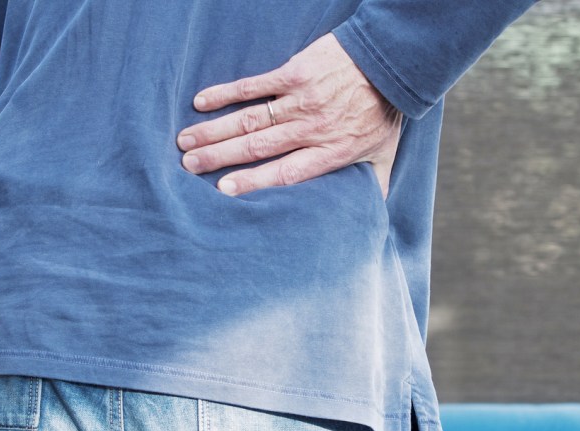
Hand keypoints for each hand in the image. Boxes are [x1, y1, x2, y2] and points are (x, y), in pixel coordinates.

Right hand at [177, 33, 402, 197]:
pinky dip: (226, 94)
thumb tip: (368, 218)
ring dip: (214, 131)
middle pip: (258, 148)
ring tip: (186, 143)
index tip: (223, 190)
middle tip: (188, 167)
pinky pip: (254, 86)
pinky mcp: (294, 73)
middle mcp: (311, 129)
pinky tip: (201, 103)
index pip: (284, 173)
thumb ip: (371, 187)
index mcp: (329, 153)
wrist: (393, 62)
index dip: (253, 183)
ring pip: (249, 120)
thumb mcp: (383, 156)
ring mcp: (301, 100)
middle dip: (219, 158)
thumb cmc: (385, 112)